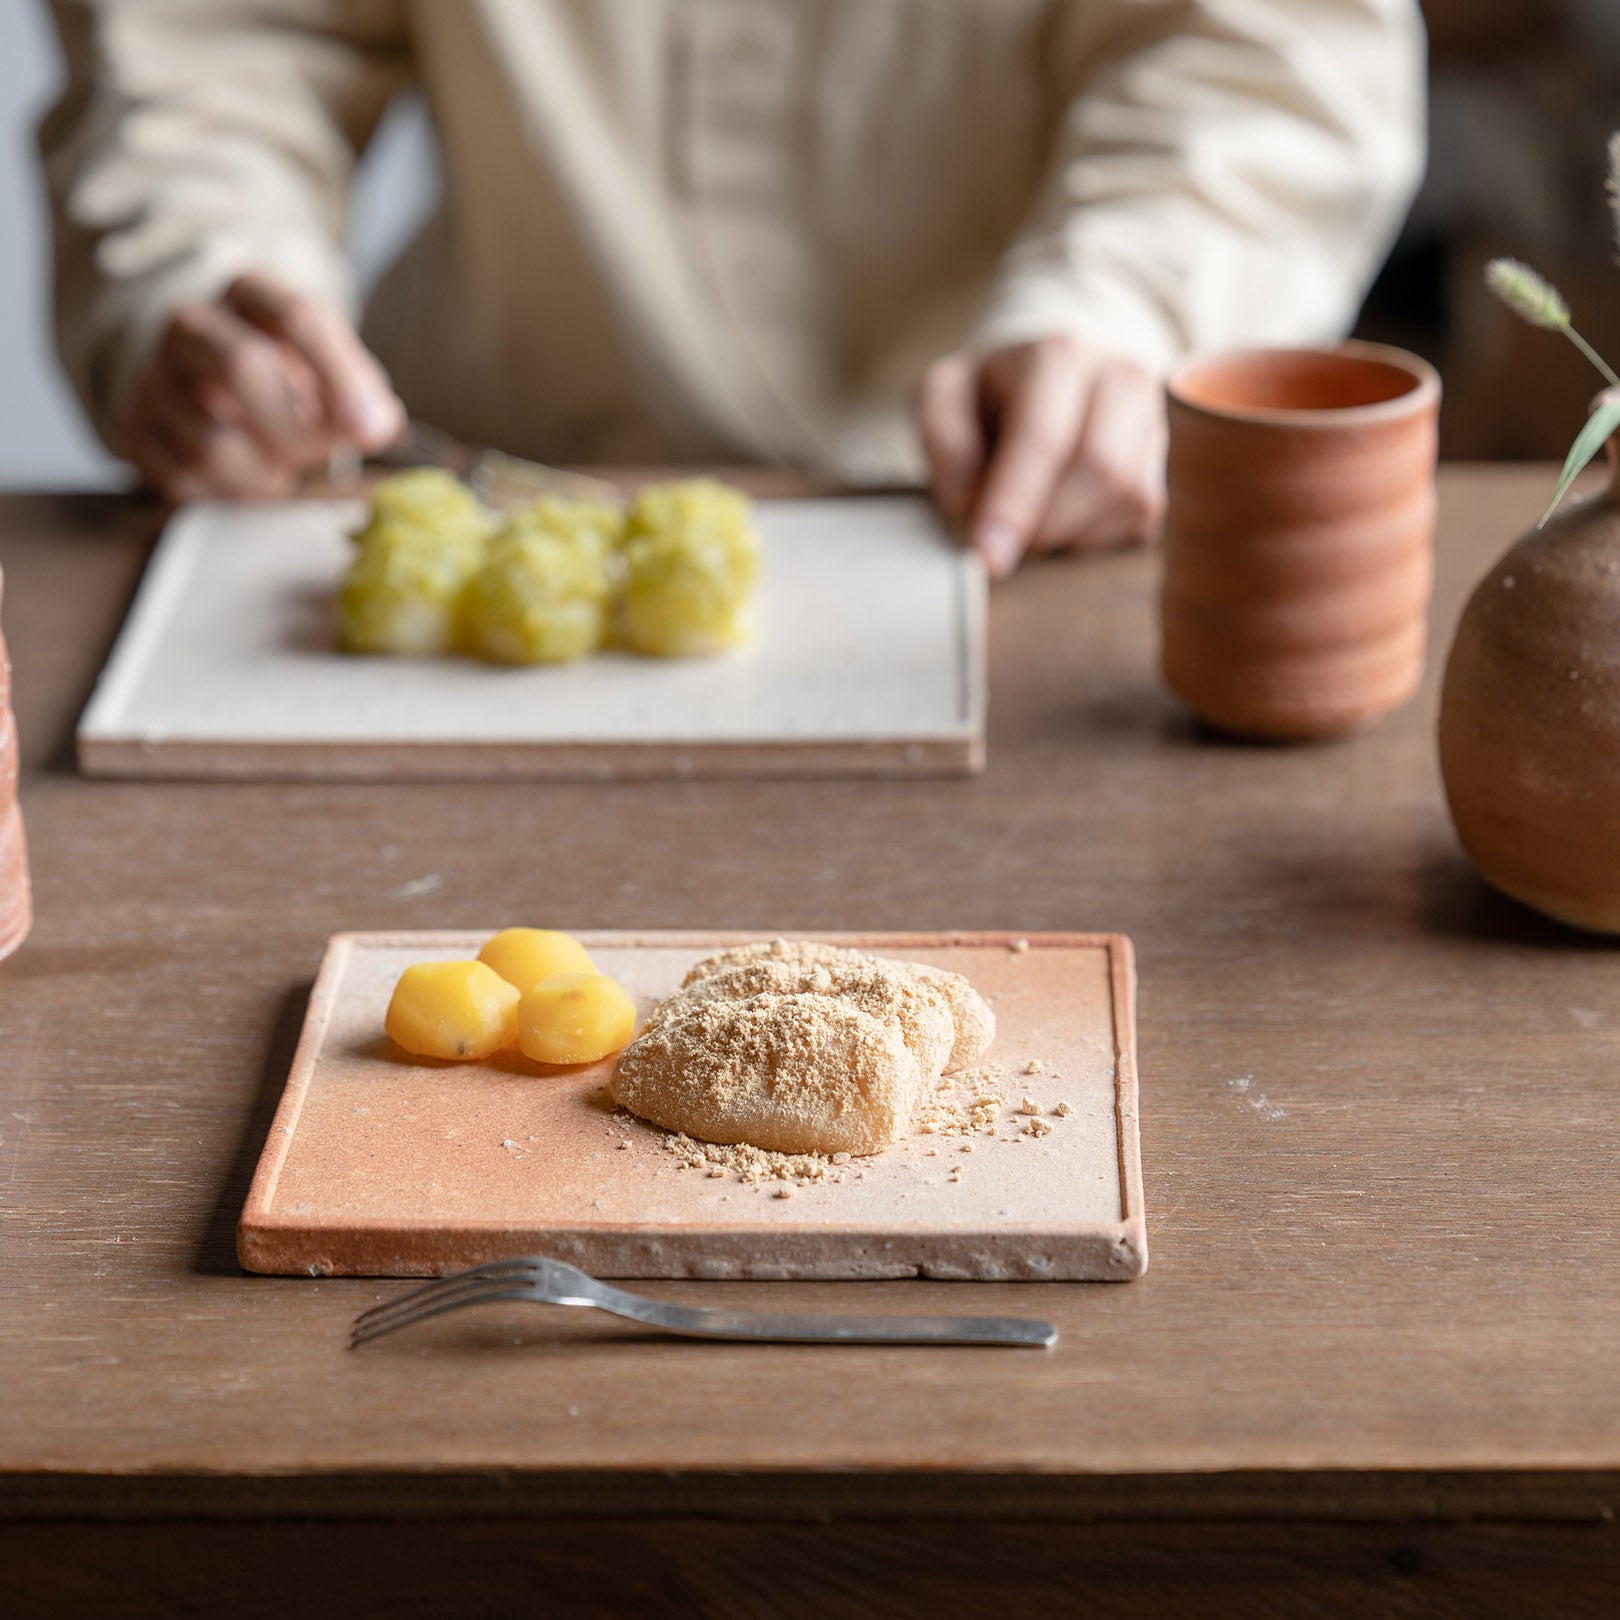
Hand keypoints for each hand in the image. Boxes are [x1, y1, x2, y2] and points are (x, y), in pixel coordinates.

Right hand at [120, 272, 405, 500]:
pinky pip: (187, 479)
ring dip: (263, 474)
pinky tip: (243, 477)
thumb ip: (358, 389)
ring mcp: (152, 377)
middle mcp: (189, 326)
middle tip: (318, 455)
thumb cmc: (284, 376)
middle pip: (241, 367)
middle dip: (295, 429)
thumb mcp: (326, 365)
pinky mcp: (134, 429)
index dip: (340, 376)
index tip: (374, 427)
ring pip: (214, 442)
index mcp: (248, 295)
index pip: (296, 318)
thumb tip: (376, 423)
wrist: (201, 383)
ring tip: (279, 468)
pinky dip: (229, 493)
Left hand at [917, 335, 1165, 579]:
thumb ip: (942, 439)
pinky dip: (1097, 538)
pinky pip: (1144, 518)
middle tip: (1005, 550)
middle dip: (1046, 526)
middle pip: (1100, 470)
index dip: (1014, 505)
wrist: (1056, 375)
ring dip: (1072, 536)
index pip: (1043, 438)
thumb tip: (968, 500)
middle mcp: (1121, 376)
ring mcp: (1155, 418)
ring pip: (1129, 499)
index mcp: (1059, 355)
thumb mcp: (943, 396)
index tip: (987, 558)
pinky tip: (1065, 524)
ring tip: (1032, 528)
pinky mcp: (1170, 461)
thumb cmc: (991, 393)